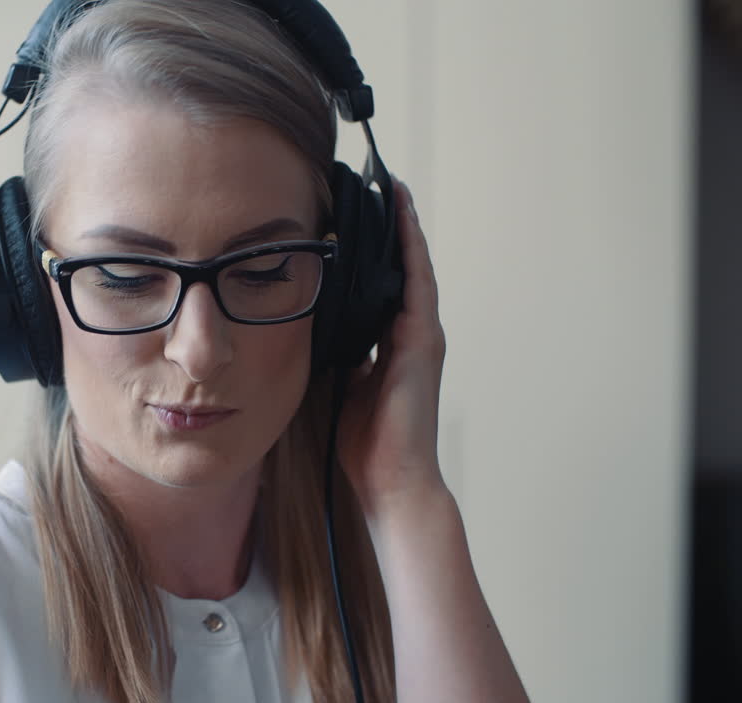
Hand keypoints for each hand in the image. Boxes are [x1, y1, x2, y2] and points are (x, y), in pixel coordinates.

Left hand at [336, 178, 447, 514]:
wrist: (391, 479)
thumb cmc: (366, 442)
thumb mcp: (344, 386)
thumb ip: (341, 355)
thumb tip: (318, 329)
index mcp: (392, 344)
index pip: (384, 285)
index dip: (376, 250)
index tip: (360, 214)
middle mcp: (412, 334)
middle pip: (403, 269)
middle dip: (392, 229)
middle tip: (379, 183)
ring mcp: (422, 336)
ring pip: (415, 268)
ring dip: (405, 229)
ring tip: (393, 188)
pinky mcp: (423, 342)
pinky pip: (418, 284)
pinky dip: (411, 249)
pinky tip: (402, 219)